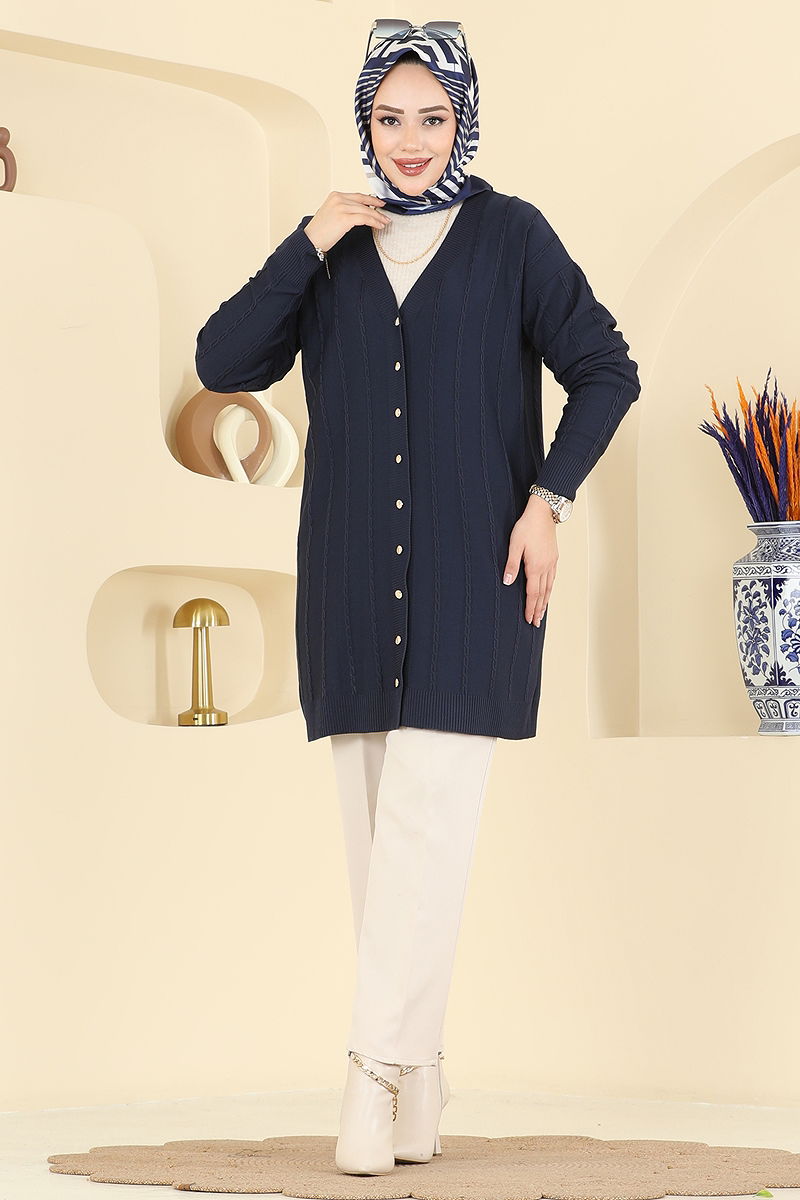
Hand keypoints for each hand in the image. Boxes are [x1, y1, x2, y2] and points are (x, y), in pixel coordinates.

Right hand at [303, 191, 391, 253]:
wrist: (310, 240)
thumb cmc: (319, 231)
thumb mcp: (330, 213)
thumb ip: (343, 208)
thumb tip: (359, 212)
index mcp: (335, 196)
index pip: (358, 196)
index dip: (371, 199)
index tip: (379, 203)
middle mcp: (338, 199)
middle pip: (363, 202)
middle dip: (377, 209)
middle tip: (385, 215)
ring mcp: (341, 207)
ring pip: (366, 210)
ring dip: (377, 217)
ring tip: (384, 222)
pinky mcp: (344, 218)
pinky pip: (364, 218)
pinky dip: (374, 222)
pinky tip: (378, 225)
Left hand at [502, 496, 558, 626]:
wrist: (543, 513)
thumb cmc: (527, 526)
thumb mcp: (515, 544)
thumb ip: (511, 564)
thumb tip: (507, 582)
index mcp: (535, 566)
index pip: (532, 593)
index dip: (530, 608)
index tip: (529, 619)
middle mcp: (546, 567)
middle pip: (542, 594)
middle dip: (538, 610)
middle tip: (536, 623)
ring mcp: (551, 563)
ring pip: (549, 587)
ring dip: (545, 602)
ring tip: (542, 613)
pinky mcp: (553, 557)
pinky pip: (552, 578)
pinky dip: (550, 589)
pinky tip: (548, 592)